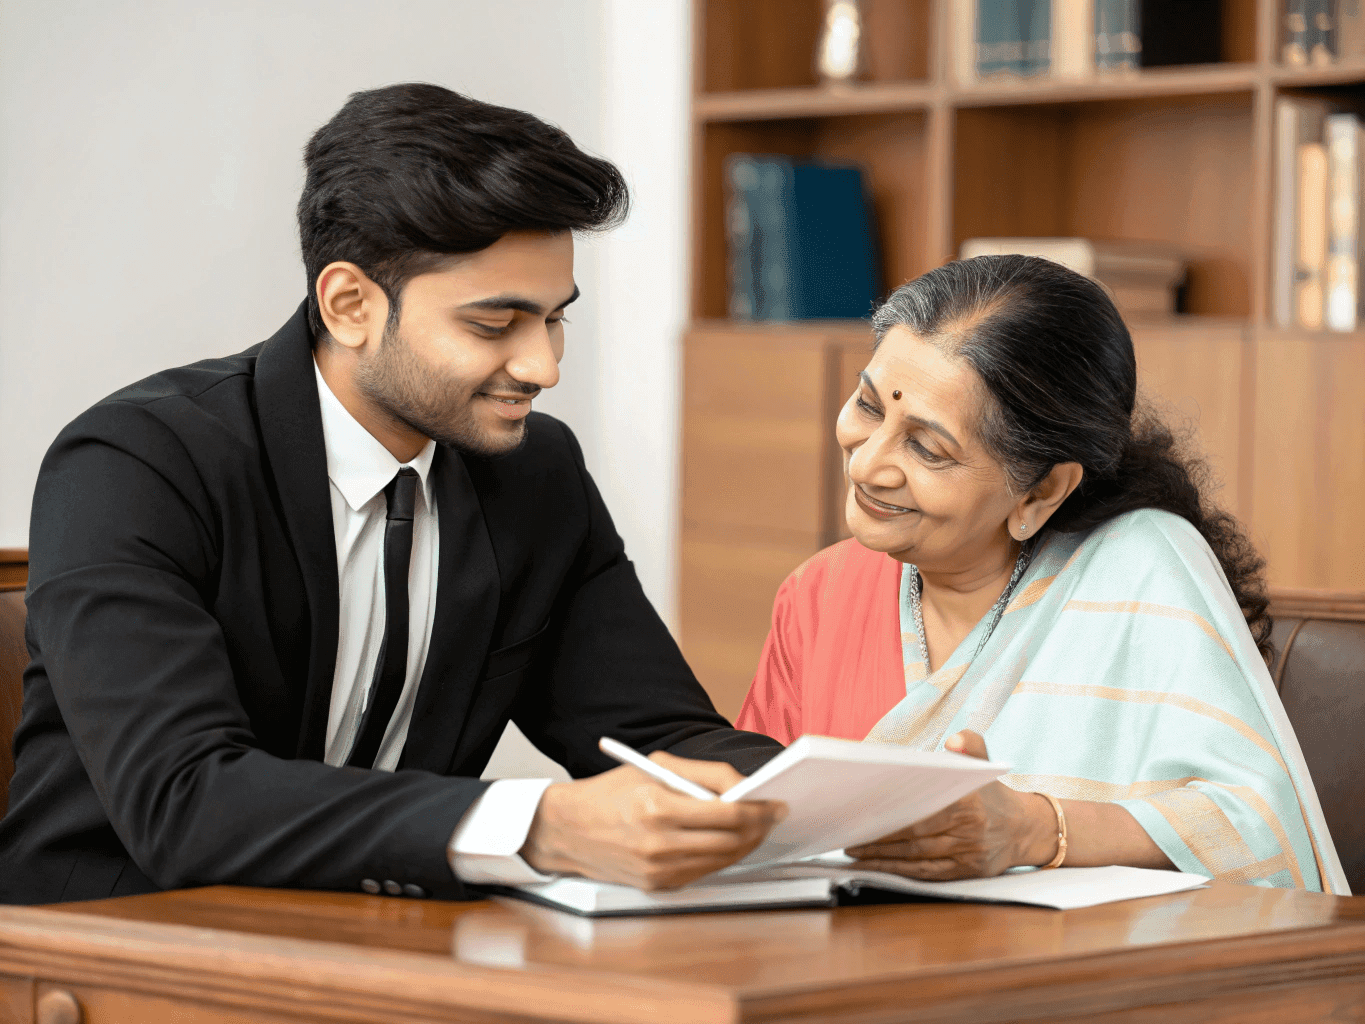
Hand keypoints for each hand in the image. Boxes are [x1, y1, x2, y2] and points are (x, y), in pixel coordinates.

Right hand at [519, 751, 787, 889]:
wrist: (568, 829)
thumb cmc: (611, 793)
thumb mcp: (655, 767)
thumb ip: (704, 774)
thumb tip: (745, 786)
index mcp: (658, 806)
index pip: (728, 814)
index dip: (760, 810)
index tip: (776, 803)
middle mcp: (659, 842)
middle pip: (731, 841)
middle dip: (760, 828)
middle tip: (773, 815)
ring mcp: (658, 869)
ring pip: (723, 860)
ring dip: (746, 844)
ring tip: (756, 827)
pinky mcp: (657, 885)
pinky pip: (704, 872)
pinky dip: (722, 857)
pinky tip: (728, 842)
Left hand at [845, 730, 1055, 880]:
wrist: (1026, 829)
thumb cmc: (992, 794)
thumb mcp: (985, 763)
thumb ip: (970, 744)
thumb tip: (954, 741)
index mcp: (969, 803)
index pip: (923, 810)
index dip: (892, 813)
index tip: (864, 812)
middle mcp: (969, 831)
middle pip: (915, 836)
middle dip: (878, 837)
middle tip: (847, 835)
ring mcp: (968, 854)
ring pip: (916, 857)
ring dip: (882, 857)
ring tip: (853, 851)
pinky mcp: (966, 872)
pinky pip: (927, 873)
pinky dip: (899, 871)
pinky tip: (876, 867)